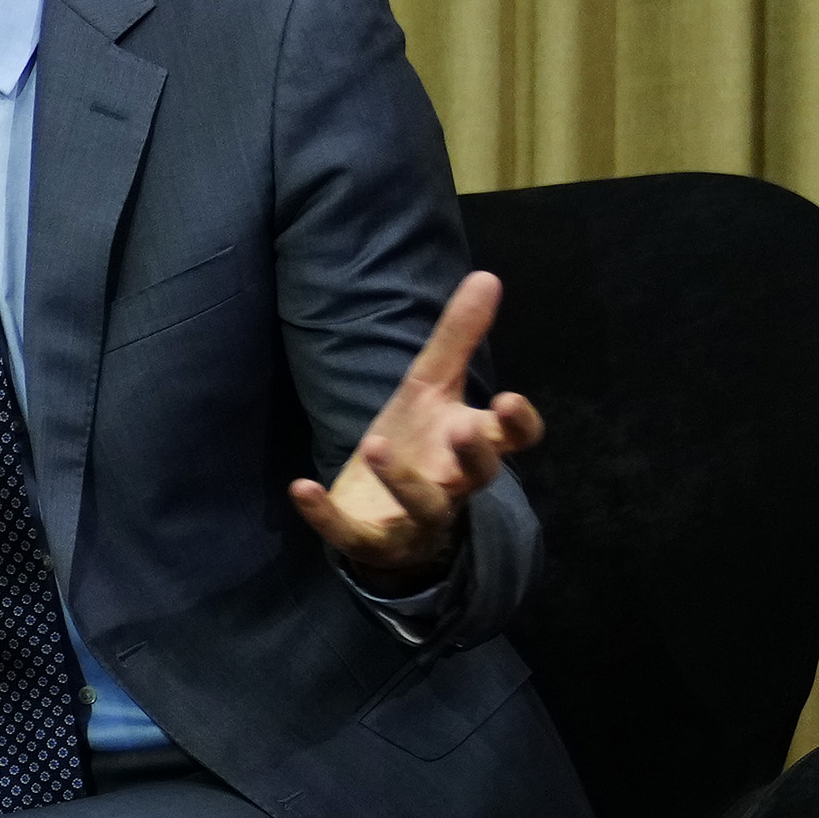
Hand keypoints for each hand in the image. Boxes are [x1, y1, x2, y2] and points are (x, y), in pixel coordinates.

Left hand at [291, 269, 544, 583]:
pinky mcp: (372, 540)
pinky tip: (301, 487)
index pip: (513, 439)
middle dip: (473, 454)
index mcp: (471, 444)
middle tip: (462, 429)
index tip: (507, 400)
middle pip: (479, 476)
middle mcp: (454, 485)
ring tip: (373, 442)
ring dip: (400, 478)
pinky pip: (351, 533)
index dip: (517, 425)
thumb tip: (486, 276)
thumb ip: (457, 338)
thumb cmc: (418, 444)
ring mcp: (416, 518)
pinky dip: (325, 515)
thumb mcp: (430, 387)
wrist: (381, 510)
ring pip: (423, 506)